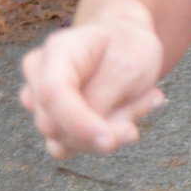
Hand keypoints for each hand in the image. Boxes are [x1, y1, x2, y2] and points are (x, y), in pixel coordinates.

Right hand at [19, 14, 165, 158]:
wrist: (126, 44)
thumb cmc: (127, 47)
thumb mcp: (128, 66)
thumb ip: (102, 101)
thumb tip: (89, 140)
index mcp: (58, 50)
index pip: (54, 93)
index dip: (78, 123)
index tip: (110, 141)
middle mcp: (38, 75)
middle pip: (54, 126)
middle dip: (104, 128)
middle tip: (152, 100)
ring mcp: (40, 100)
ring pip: (65, 142)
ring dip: (111, 130)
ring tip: (144, 100)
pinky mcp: (52, 123)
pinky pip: (73, 147)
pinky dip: (105, 136)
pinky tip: (129, 113)